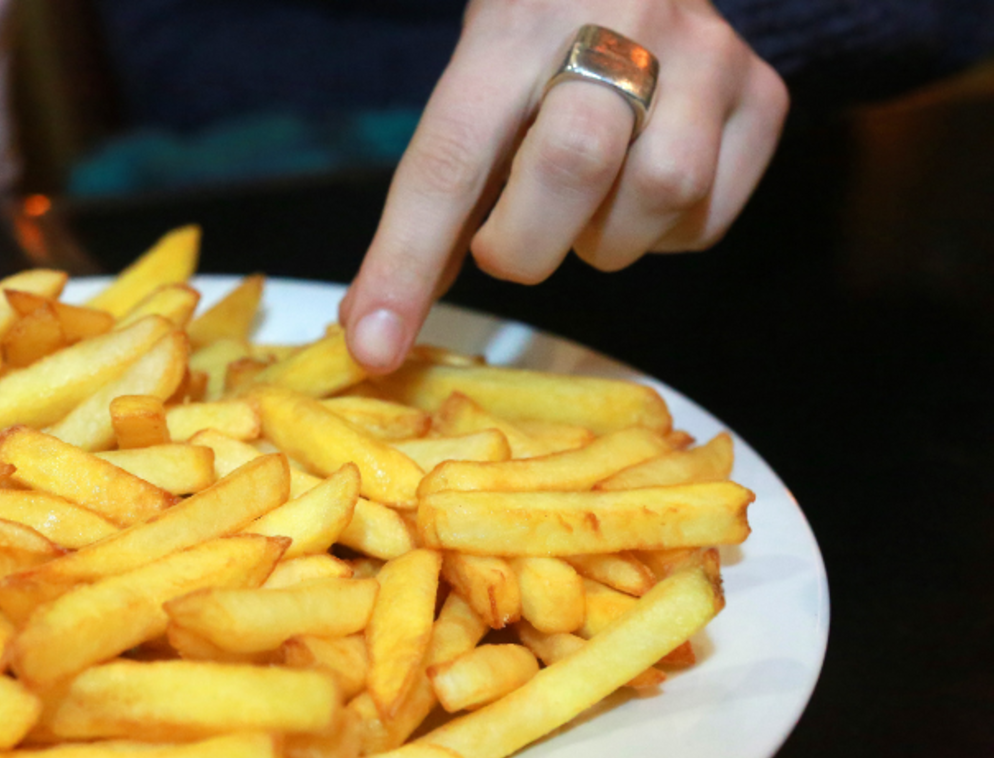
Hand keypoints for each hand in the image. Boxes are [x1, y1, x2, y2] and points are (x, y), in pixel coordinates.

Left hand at [338, 0, 788, 372]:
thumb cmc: (538, 44)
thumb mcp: (475, 88)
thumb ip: (437, 198)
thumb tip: (378, 325)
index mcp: (513, 25)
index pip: (450, 155)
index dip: (406, 261)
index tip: (375, 345)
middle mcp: (619, 22)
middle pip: (572, 163)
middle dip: (524, 243)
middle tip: (508, 243)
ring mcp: (705, 56)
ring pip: (660, 192)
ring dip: (603, 239)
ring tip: (584, 207)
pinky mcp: (763, 94)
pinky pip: (707, 216)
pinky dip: (662, 236)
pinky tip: (637, 196)